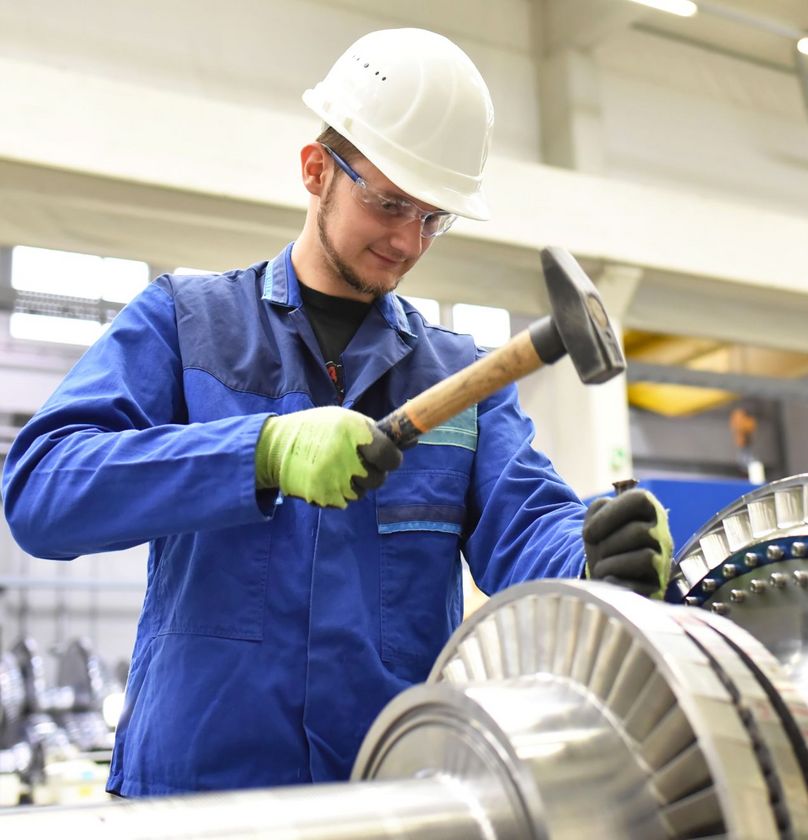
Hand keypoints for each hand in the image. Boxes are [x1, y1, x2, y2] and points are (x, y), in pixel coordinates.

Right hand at [255, 406, 401, 508]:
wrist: (275, 448)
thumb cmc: (316, 429)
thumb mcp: (345, 420)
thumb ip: (377, 431)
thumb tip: (413, 439)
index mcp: (354, 433)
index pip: (391, 456)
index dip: (392, 458)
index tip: (386, 456)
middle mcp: (347, 458)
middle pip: (379, 479)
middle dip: (372, 472)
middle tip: (358, 463)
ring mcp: (335, 480)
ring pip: (362, 493)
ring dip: (356, 484)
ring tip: (338, 468)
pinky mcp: (324, 497)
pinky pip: (344, 501)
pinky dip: (339, 492)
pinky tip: (326, 477)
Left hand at [583, 488, 672, 598]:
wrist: (604, 574)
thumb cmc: (602, 542)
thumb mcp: (596, 520)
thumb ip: (597, 507)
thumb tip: (577, 501)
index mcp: (648, 512)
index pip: (640, 499)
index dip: (610, 515)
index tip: (588, 533)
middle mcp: (662, 535)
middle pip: (640, 532)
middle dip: (608, 544)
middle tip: (597, 552)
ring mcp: (663, 563)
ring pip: (646, 558)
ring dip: (611, 564)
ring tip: (602, 568)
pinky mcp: (657, 588)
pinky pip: (640, 586)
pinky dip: (616, 584)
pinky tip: (608, 581)